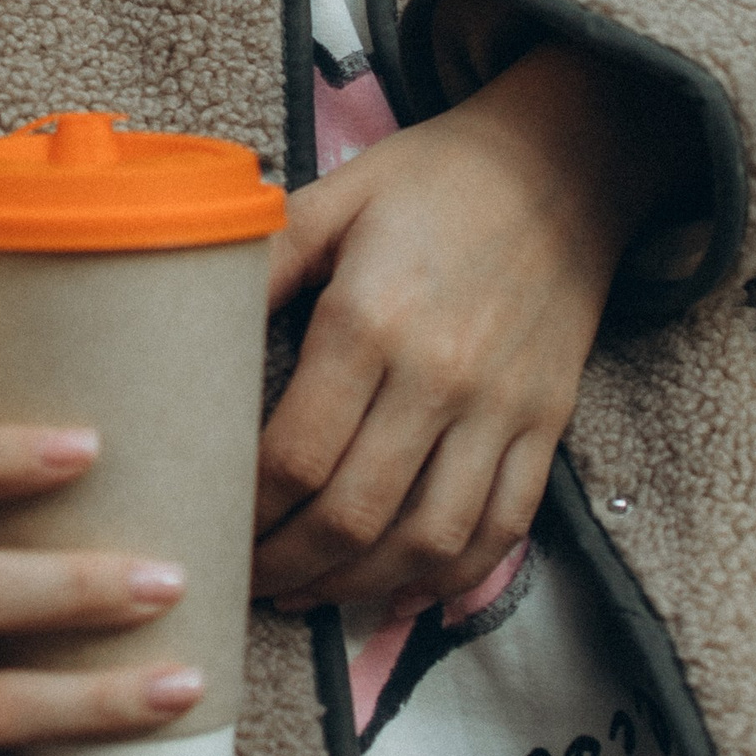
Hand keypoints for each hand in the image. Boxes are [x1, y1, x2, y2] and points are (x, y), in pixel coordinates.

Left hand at [253, 41, 698, 610]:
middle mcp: (439, 377)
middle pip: (354, 515)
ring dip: (359, 586)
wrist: (564, 162)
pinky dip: (451, 577)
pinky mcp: (546, 423)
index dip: (248, 511)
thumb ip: (260, 265)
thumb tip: (191, 327)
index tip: (214, 523)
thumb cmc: (433, 180)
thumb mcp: (332, 200)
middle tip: (246, 577)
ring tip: (307, 593)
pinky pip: (503, 528)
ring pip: (428, 541)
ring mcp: (501, 410)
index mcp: (370, 320)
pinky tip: (401, 592)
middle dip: (289, 564)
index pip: (295, 455)